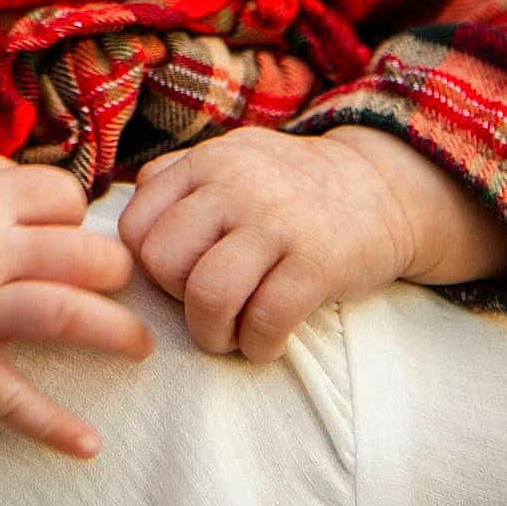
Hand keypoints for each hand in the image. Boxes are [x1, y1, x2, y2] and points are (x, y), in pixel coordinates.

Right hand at [0, 153, 151, 456]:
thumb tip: (30, 184)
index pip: (65, 199)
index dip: (77, 217)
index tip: (69, 236)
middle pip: (86, 256)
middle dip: (116, 274)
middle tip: (118, 290)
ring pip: (67, 317)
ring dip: (116, 335)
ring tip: (137, 348)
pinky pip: (11, 398)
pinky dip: (53, 426)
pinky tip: (87, 444)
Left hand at [117, 127, 413, 361]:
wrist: (381, 188)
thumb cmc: (288, 186)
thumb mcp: (229, 158)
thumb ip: (177, 181)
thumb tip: (125, 222)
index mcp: (204, 163)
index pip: (135, 227)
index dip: (147, 267)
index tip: (179, 277)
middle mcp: (233, 184)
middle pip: (163, 263)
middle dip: (177, 301)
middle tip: (206, 305)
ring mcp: (276, 222)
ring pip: (208, 296)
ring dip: (212, 334)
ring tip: (230, 334)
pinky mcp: (317, 262)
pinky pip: (265, 322)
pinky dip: (257, 347)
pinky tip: (267, 341)